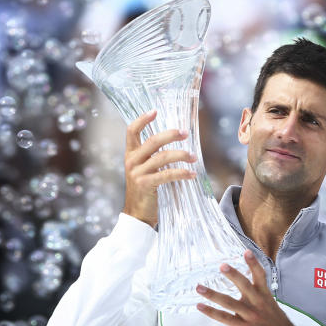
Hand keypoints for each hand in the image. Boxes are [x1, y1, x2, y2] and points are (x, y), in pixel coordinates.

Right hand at [122, 110, 196, 227]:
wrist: (137, 215)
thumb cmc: (145, 189)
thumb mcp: (144, 169)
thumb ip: (152, 155)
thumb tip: (175, 139)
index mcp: (130, 154)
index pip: (132, 131)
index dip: (142, 119)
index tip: (155, 110)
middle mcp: (132, 161)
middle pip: (152, 141)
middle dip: (171, 135)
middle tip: (185, 133)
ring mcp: (137, 173)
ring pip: (162, 157)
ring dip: (181, 155)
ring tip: (194, 157)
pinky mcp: (145, 184)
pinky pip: (167, 174)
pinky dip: (182, 173)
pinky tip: (192, 174)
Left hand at [196, 251, 303, 325]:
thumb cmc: (277, 322)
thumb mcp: (270, 304)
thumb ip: (257, 296)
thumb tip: (245, 289)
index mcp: (265, 295)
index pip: (260, 275)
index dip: (253, 263)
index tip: (246, 251)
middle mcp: (257, 302)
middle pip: (244, 285)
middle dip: (233, 275)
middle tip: (222, 265)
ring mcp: (250, 315)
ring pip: (229, 302)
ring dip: (213, 294)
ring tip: (199, 287)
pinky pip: (225, 318)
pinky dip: (212, 312)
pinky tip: (200, 306)